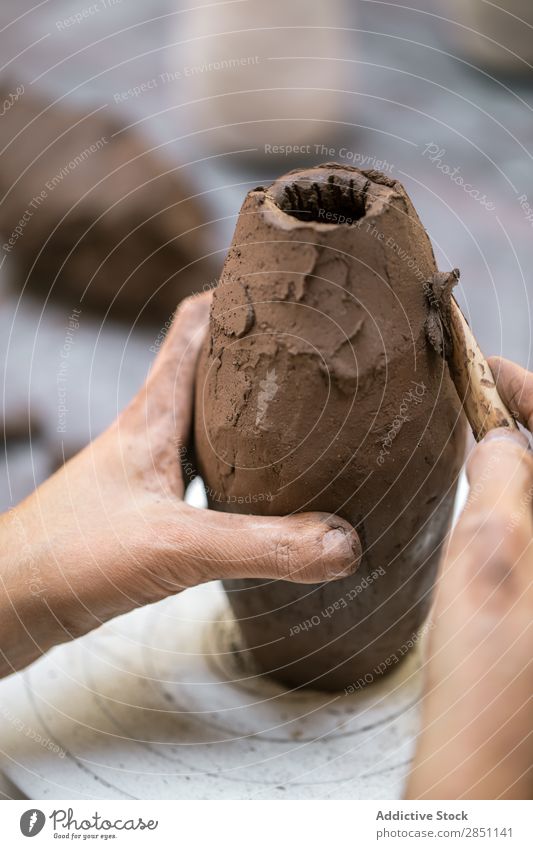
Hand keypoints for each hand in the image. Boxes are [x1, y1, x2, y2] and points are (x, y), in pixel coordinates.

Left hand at [0, 293, 360, 677]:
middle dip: (257, 355)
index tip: (288, 287)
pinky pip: (198, 469)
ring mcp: (144, 468)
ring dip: (246, 414)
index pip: (195, 326)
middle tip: (314, 353)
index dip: (238, 295)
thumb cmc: (68, 559)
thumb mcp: (176, 548)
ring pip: (205, 422)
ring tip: (300, 417)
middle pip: (207, 370)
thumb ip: (262, 545)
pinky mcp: (143, 506)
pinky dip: (233, 467)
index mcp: (154, 414)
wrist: (8, 602)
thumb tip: (344, 541)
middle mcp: (150, 430)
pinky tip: (257, 491)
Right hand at [406, 357, 532, 799]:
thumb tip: (500, 438)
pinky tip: (488, 495)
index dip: (528, 389)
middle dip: (524, 421)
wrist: (491, 764)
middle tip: (475, 396)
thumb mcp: (488, 558)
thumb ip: (501, 479)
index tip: (486, 366)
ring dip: (520, 460)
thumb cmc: (493, 681)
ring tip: (476, 436)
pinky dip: (518, 499)